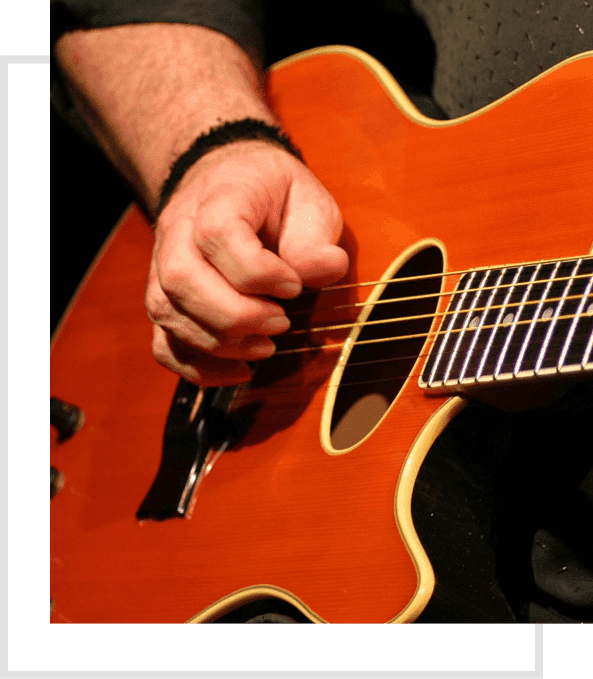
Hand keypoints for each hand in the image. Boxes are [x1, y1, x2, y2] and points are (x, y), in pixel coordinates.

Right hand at [145, 140, 348, 385]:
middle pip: (181, 278)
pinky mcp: (165, 299)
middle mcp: (179, 229)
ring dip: (219, 343)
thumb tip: (326, 269)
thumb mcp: (307, 201)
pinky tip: (237, 370)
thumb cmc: (273, 196)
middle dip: (236, 315)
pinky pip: (162, 341)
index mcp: (219, 196)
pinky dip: (196, 367)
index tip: (293, 287)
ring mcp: (162, 265)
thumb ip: (315, 238)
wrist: (229, 183)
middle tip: (281, 323)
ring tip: (265, 346)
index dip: (258, 271)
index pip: (217, 233)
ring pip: (167, 312)